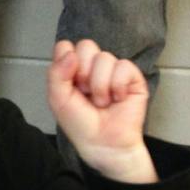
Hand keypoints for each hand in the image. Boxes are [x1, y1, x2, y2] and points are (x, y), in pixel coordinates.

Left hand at [47, 39, 154, 182]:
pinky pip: (124, 66)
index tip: (70, 83)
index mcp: (72, 68)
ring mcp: (113, 71)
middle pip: (86, 45)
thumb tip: (71, 53)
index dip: (66, 62)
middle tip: (85, 93)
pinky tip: (117, 99)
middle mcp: (93, 66)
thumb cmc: (80, 124)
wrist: (103, 144)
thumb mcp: (58, 99)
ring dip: (100, 85)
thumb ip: (56, 73)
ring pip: (105, 57)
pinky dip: (117, 86)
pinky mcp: (133, 78)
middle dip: (83, 72)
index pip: (66, 46)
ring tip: (102, 101)